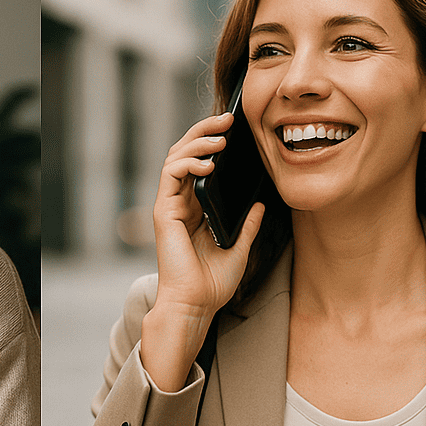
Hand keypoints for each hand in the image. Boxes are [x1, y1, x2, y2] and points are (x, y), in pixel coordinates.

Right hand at [140, 113, 263, 391]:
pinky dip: (188, 162)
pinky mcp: (163, 212)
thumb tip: (262, 204)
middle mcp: (180, 204)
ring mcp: (170, 206)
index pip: (200, 165)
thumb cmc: (212, 284)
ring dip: (197, 141)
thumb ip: (249, 225)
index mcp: (196, 210)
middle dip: (204, 132)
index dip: (213, 144)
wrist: (195, 305)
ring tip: (220, 137)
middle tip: (227, 119)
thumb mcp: (240, 248)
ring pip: (176, 158)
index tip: (236, 131)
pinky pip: (170, 175)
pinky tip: (209, 163)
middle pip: (185, 154)